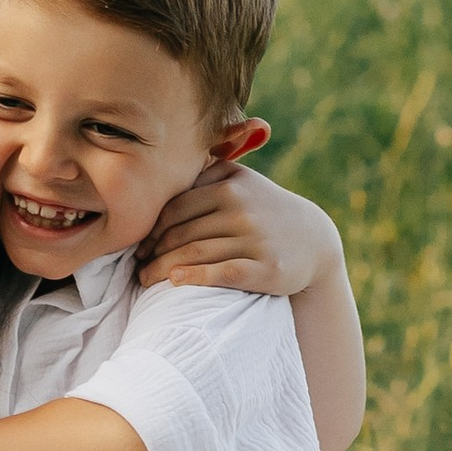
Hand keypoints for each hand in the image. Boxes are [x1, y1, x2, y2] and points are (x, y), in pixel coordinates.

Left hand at [143, 159, 343, 299]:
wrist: (314, 240)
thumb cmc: (265, 210)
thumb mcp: (241, 181)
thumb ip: (206, 173)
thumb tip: (159, 168)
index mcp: (229, 185)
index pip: (175, 209)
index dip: (150, 230)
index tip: (138, 247)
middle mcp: (241, 209)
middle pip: (181, 233)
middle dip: (152, 253)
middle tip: (137, 268)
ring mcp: (255, 239)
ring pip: (195, 254)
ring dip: (162, 269)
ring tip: (145, 280)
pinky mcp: (266, 268)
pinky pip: (222, 273)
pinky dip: (194, 277)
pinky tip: (175, 281)